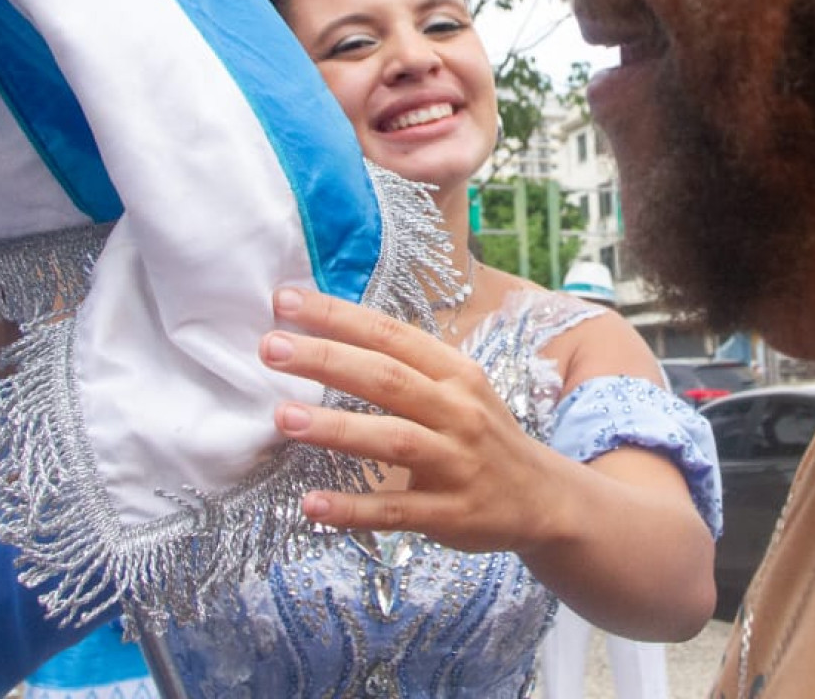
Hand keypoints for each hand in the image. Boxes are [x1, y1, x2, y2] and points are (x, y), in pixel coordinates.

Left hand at [260, 287, 564, 553]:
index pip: (391, 334)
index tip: (286, 302)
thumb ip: (406, 366)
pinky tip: (311, 505)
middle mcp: (458, 410)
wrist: (543, 497)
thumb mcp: (459, 388)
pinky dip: (352, 509)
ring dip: (336, 427)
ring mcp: (456, 462)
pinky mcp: (450, 513)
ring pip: (391, 439)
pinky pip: (395, 510)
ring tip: (283, 417)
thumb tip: (332, 336)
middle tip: (270, 348)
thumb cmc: (482, 435)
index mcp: (455, 372)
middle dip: (326, 359)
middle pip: (386, 378)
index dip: (339, 316)